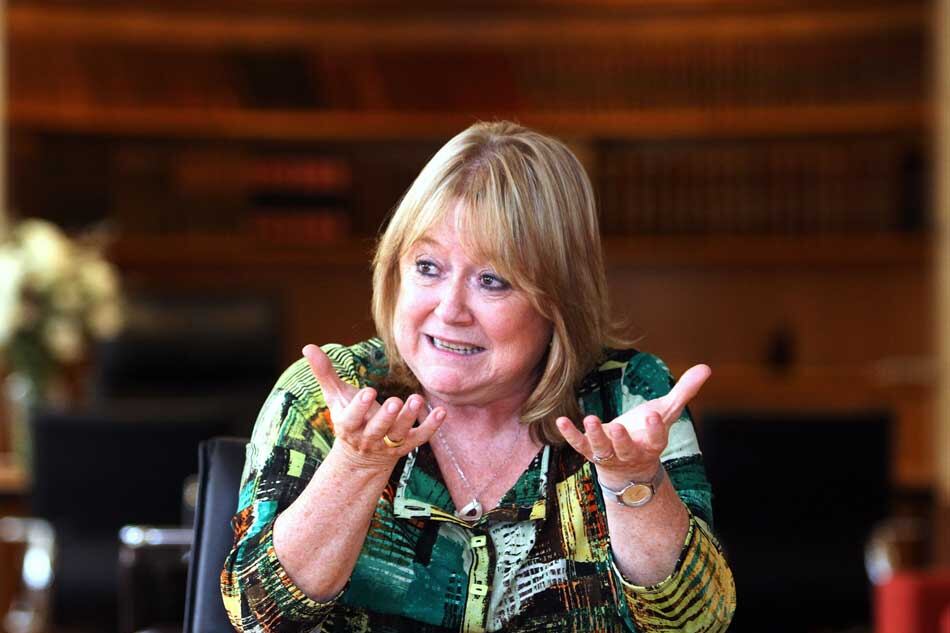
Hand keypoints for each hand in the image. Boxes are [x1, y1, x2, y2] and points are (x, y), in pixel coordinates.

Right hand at [302, 344, 444, 468]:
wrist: (360, 457)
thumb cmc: (348, 418)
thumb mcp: (335, 396)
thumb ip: (324, 373)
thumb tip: (307, 346)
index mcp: (349, 425)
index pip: (353, 418)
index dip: (360, 407)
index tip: (367, 391)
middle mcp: (368, 437)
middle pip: (378, 429)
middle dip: (386, 417)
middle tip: (395, 401)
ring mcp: (388, 443)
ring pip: (399, 434)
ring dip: (409, 418)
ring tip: (418, 400)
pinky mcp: (407, 445)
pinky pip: (420, 437)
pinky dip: (431, 426)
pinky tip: (442, 412)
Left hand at [556, 364, 710, 484]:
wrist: (629, 467)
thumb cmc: (647, 432)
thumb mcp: (667, 412)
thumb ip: (685, 391)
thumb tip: (707, 367)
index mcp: (652, 444)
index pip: (656, 439)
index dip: (654, 429)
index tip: (652, 415)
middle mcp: (631, 453)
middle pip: (626, 449)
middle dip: (621, 439)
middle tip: (617, 428)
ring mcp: (609, 454)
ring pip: (601, 449)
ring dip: (596, 436)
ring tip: (590, 419)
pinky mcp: (591, 451)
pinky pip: (580, 445)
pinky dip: (570, 434)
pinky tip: (561, 421)